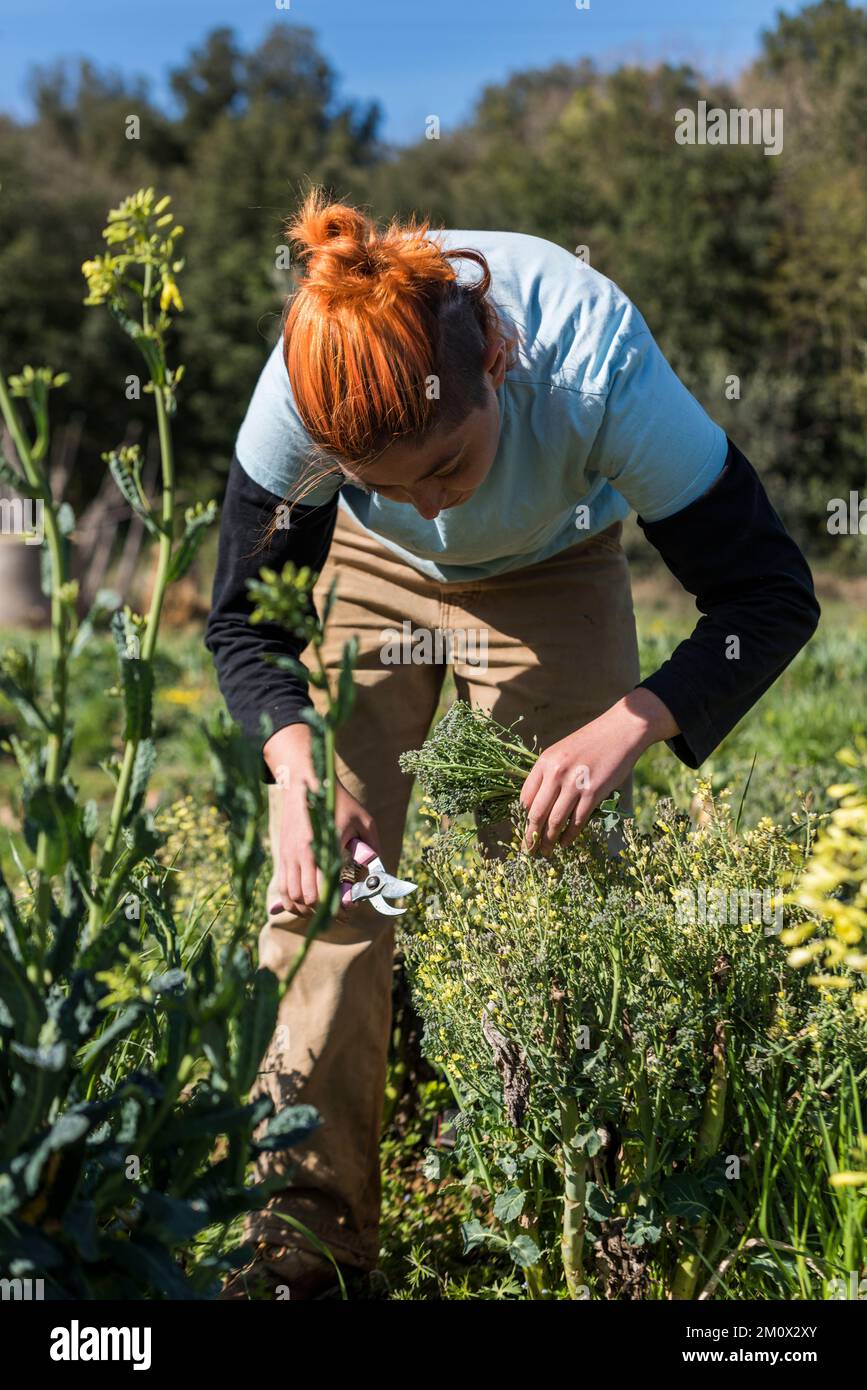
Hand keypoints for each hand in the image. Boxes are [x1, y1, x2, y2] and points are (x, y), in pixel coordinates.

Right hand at [264, 723, 381, 915]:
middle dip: (324, 912)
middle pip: (308, 900)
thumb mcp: (363, 819)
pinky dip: (291, 902)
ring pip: (292, 898)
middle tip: (338, 914)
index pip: (327, 889)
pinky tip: (303, 904)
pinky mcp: (282, 855)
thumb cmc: (336, 800)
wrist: (304, 782)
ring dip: (305, 910)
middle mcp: (304, 854)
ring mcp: (290, 856)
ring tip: (320, 911)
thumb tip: (377, 869)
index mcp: (326, 847)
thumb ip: (372, 845)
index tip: (350, 911)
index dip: (338, 907)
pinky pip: (282, 888)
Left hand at [519, 688, 677, 855]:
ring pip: (555, 821)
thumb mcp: (562, 752)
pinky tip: (565, 843)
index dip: (522, 818)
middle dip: (530, 836)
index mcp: (544, 762)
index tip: (523, 831)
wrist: (620, 731)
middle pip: (536, 813)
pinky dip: (570, 836)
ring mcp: (574, 783)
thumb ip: (549, 775)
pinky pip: (577, 821)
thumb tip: (538, 805)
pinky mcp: (593, 792)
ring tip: (545, 852)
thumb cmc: (591, 743)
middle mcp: (555, 773)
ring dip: (549, 840)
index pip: (525, 798)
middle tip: (528, 851)